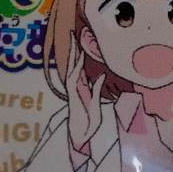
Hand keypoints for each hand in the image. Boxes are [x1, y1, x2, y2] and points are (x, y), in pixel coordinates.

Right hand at [66, 33, 104, 151]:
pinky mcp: (72, 96)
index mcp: (82, 89)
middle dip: (73, 48)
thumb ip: (97, 90)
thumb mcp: (97, 105)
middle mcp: (76, 87)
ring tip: (73, 39)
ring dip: (72, 54)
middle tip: (73, 32)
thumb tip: (100, 75)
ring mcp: (73, 91)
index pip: (80, 67)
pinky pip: (74, 79)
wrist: (81, 139)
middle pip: (73, 63)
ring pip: (71, 68)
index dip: (80, 53)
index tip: (80, 41)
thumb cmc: (89, 124)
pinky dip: (77, 68)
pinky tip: (79, 58)